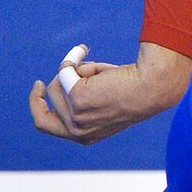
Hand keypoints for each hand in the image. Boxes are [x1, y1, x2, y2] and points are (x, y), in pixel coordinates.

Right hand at [29, 42, 191, 144]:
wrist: (154, 86)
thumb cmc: (137, 89)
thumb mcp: (106, 97)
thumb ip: (85, 93)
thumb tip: (68, 70)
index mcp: (84, 136)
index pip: (46, 125)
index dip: (38, 105)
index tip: (39, 85)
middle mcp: (77, 131)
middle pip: (51, 97)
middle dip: (63, 78)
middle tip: (78, 65)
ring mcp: (75, 115)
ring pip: (58, 82)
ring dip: (80, 70)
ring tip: (106, 72)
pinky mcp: (77, 97)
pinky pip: (65, 70)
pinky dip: (75, 57)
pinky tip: (92, 54)